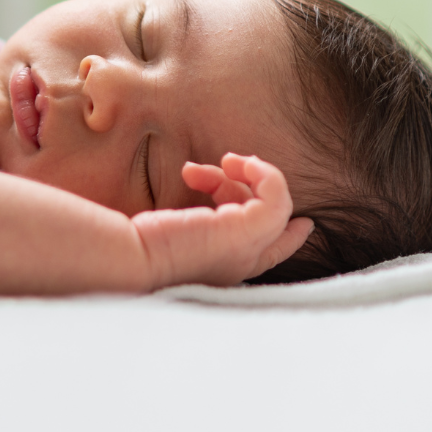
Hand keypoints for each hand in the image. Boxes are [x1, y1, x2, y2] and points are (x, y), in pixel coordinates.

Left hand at [130, 153, 313, 287]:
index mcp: (224, 270)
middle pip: (273, 227)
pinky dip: (264, 173)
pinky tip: (234, 162)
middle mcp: (241, 266)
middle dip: (262, 191)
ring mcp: (247, 252)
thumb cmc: (134, 245)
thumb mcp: (173, 230)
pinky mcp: (247, 233)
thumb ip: (191, 219)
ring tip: (221, 161)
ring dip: (252, 175)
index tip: (303, 224)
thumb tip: (191, 180)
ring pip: (274, 205)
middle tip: (229, 163)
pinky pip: (277, 197)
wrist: (128, 256)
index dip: (287, 237)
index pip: (269, 256)